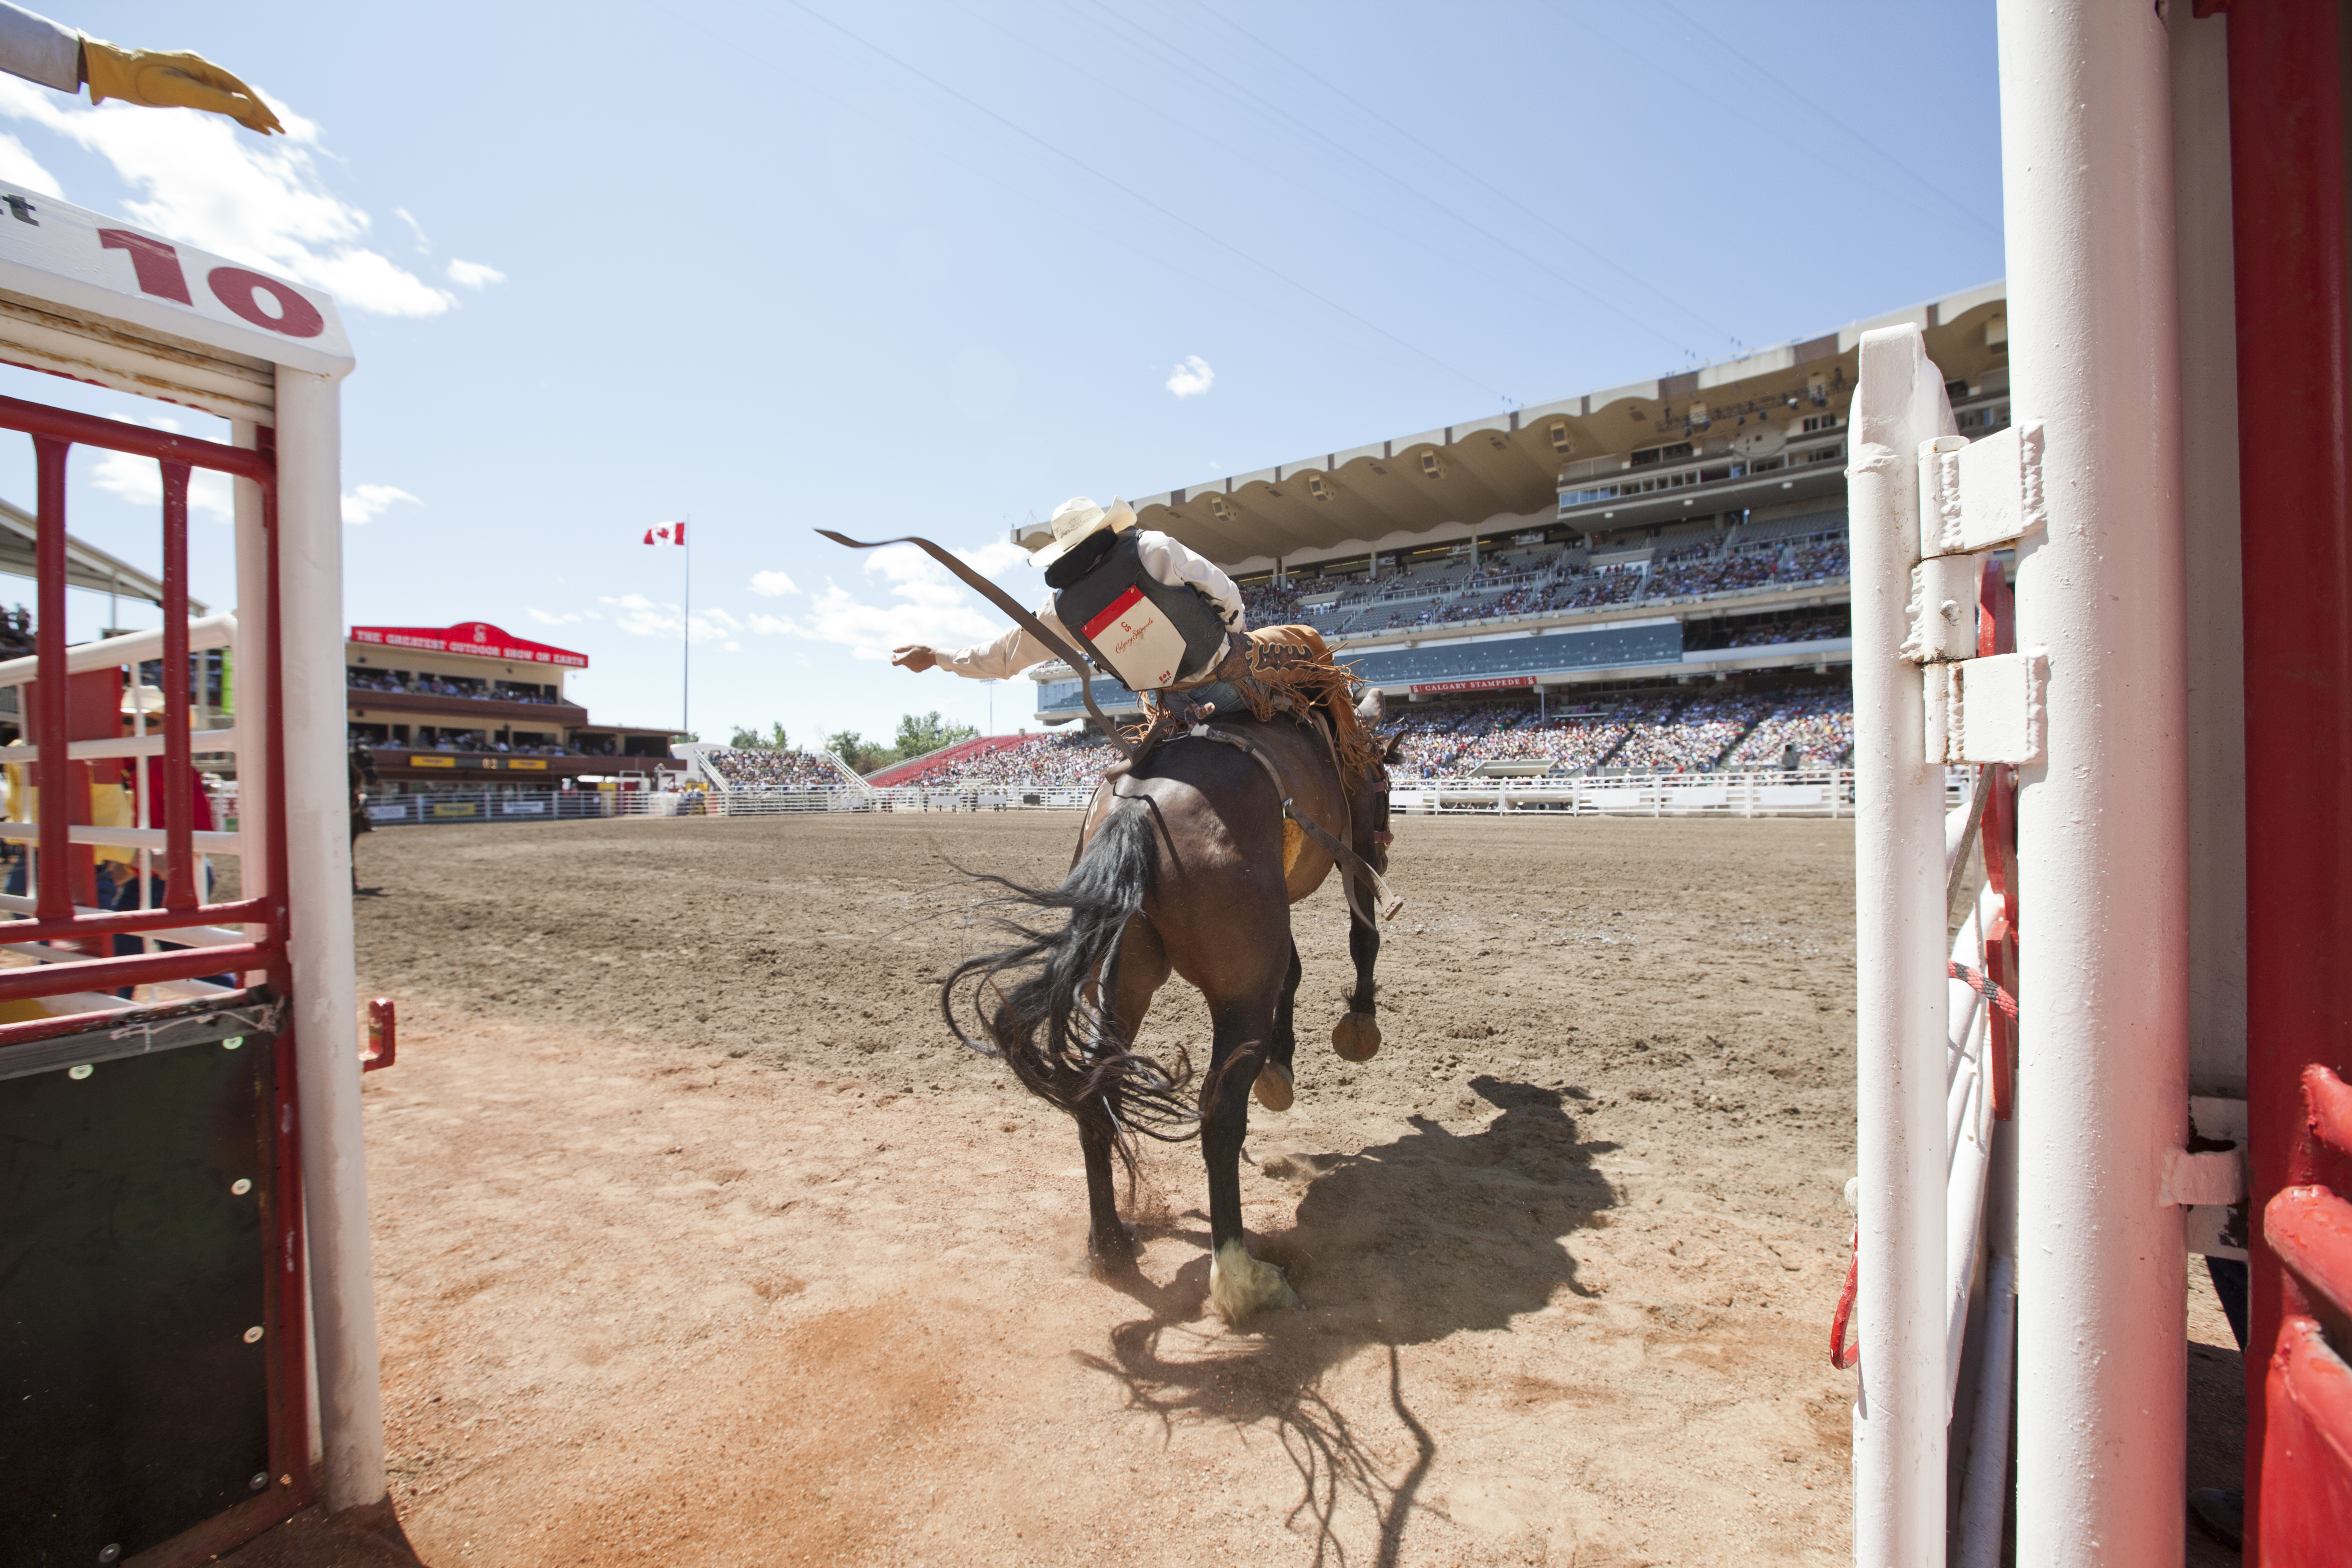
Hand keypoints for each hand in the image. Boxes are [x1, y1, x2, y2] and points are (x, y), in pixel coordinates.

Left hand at [82, 40, 284, 133]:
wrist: (114, 73)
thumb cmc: (141, 80)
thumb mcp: (179, 91)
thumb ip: (213, 99)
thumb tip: (248, 106)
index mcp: (201, 66)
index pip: (237, 87)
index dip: (257, 104)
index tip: (273, 121)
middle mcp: (202, 70)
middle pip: (238, 92)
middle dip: (260, 111)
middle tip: (281, 130)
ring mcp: (196, 79)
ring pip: (229, 99)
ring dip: (249, 115)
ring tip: (270, 131)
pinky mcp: (189, 89)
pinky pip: (217, 102)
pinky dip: (233, 114)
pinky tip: (245, 123)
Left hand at [891, 645, 936, 671]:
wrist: (933, 656)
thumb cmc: (922, 650)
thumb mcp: (911, 646)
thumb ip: (901, 649)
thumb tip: (893, 650)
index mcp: (906, 659)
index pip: (894, 663)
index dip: (892, 659)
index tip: (894, 655)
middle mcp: (908, 665)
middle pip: (903, 662)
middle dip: (905, 657)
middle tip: (912, 651)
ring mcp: (913, 669)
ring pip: (908, 664)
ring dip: (910, 660)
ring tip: (918, 655)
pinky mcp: (917, 670)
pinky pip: (912, 666)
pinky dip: (914, 663)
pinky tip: (920, 659)